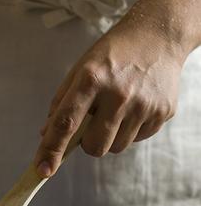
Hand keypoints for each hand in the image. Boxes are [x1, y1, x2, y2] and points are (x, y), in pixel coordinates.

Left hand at [35, 17, 185, 176]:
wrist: (158, 35)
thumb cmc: (113, 55)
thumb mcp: (81, 69)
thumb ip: (62, 102)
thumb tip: (46, 135)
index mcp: (91, 79)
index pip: (65, 123)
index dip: (52, 149)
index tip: (43, 170)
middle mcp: (118, 94)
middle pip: (95, 147)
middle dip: (89, 142)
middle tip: (94, 121)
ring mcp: (144, 105)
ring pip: (116, 147)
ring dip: (111, 136)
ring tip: (118, 108)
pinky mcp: (163, 112)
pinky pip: (137, 139)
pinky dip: (131, 129)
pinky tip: (135, 106)